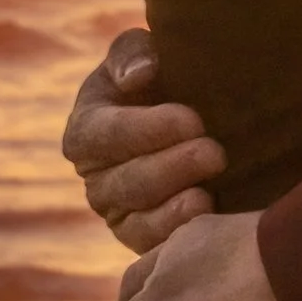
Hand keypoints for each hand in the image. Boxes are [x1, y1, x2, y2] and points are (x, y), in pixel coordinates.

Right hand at [61, 27, 227, 251]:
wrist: (192, 115)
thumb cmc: (162, 78)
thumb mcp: (143, 54)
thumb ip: (132, 53)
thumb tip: (140, 74)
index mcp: (86, 129)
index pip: (104, 134)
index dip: (146, 130)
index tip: (193, 119)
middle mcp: (95, 177)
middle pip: (125, 181)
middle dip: (172, 168)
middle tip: (215, 153)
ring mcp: (117, 213)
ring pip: (137, 219)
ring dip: (176, 206)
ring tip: (210, 190)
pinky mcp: (142, 239)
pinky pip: (151, 247)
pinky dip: (177, 234)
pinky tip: (207, 216)